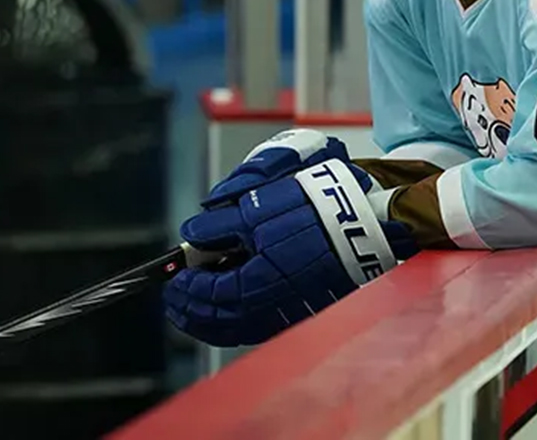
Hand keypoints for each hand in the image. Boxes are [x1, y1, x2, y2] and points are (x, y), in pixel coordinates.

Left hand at [163, 143, 417, 346]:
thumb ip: (217, 225)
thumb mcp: (255, 207)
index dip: (184, 284)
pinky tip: (234, 307)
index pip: (203, 294)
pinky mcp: (302, 310)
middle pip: (217, 320)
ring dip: (212, 318)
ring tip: (197, 307)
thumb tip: (193, 234)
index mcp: (249, 286)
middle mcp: (266, 310)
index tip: (174, 275)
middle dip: (191, 309)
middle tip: (176, 297)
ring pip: (237, 328)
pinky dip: (237, 320)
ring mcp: (286, 314)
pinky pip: (258, 325)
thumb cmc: (311, 211)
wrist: (363, 222)